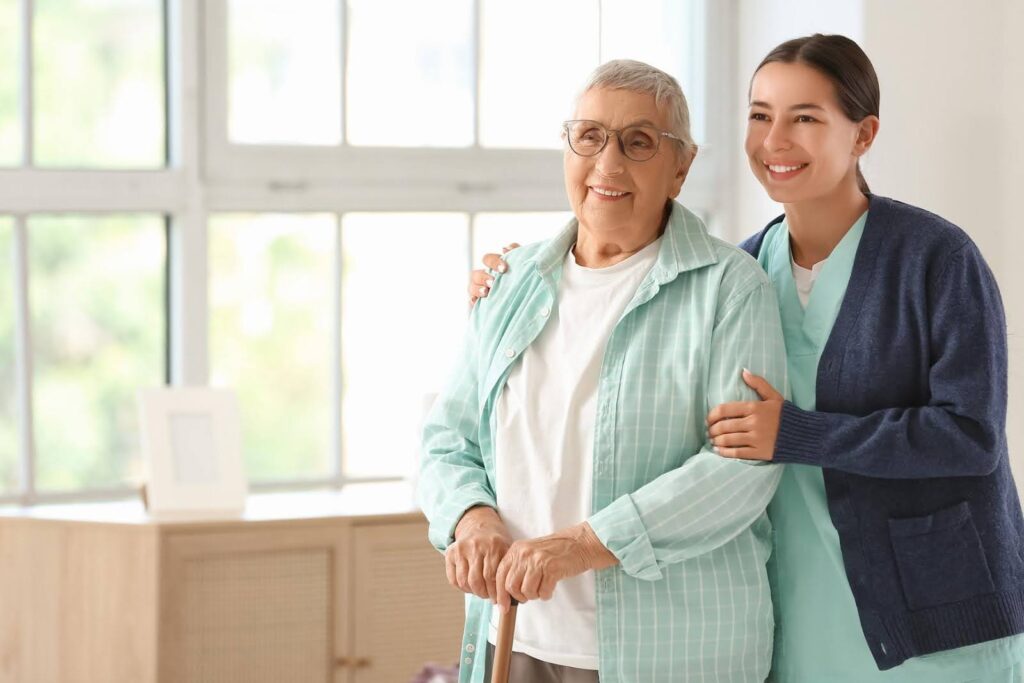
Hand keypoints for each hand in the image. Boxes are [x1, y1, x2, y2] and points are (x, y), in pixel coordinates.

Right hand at [445, 507, 511, 601]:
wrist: (480, 526)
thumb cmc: (496, 544)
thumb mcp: (507, 551)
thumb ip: (508, 571)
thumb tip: (510, 601)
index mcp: (494, 545)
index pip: (492, 577)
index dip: (496, 593)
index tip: (501, 602)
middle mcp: (476, 545)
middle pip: (477, 581)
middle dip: (485, 595)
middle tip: (490, 597)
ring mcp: (461, 548)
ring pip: (464, 582)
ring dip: (474, 592)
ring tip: (481, 592)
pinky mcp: (450, 552)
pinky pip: (453, 580)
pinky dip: (462, 588)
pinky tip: (471, 586)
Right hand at [468, 243, 519, 304]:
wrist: (528, 298)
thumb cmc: (523, 278)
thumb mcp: (522, 264)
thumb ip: (516, 251)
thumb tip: (505, 249)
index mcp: (493, 267)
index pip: (487, 259)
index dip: (493, 262)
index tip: (504, 269)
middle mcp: (484, 277)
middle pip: (475, 273)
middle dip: (483, 277)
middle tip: (493, 282)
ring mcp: (480, 290)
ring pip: (471, 287)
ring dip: (477, 288)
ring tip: (486, 292)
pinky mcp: (480, 303)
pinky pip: (472, 301)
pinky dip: (473, 300)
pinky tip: (476, 301)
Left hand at [494, 522, 615, 611]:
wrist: (580, 543)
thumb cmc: (556, 552)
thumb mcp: (531, 554)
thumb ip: (517, 568)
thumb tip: (505, 594)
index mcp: (517, 549)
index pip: (499, 575)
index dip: (500, 594)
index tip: (503, 607)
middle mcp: (524, 553)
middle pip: (511, 586)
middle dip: (520, 596)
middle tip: (530, 595)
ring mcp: (538, 560)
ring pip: (526, 591)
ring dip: (535, 595)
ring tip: (543, 587)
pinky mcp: (552, 568)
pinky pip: (543, 592)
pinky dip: (546, 594)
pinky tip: (551, 587)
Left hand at [706, 369, 783, 460]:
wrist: (804, 435)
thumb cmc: (786, 415)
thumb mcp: (774, 396)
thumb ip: (758, 383)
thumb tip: (743, 371)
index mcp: (754, 407)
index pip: (725, 409)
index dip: (712, 415)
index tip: (709, 420)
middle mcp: (753, 423)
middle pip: (724, 426)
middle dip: (712, 430)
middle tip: (709, 432)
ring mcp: (756, 438)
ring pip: (728, 439)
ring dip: (716, 440)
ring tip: (713, 440)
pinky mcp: (759, 452)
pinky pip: (736, 453)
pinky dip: (724, 452)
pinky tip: (718, 451)